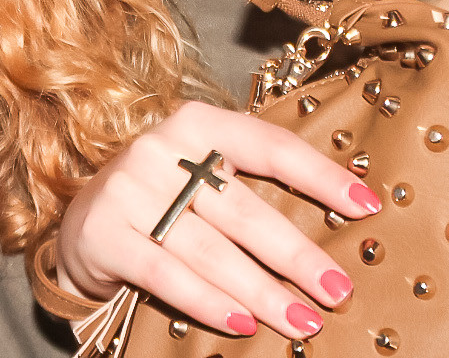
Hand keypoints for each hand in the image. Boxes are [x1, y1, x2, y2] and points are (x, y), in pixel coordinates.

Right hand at [52, 102, 380, 341]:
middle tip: (338, 291)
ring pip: (210, 250)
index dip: (321, 175)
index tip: (367, 206)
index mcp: (198, 123)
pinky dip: (209, 302)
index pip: (270, 145)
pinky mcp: (104, 234)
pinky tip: (243, 324)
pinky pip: (167, 275)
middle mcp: (161, 149)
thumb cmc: (164, 199)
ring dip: (262, 291)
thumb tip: (339, 221)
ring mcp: (128, 190)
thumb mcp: (202, 175)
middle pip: (244, 209)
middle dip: (297, 256)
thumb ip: (252, 187)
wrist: (82, 224)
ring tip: (302, 320)